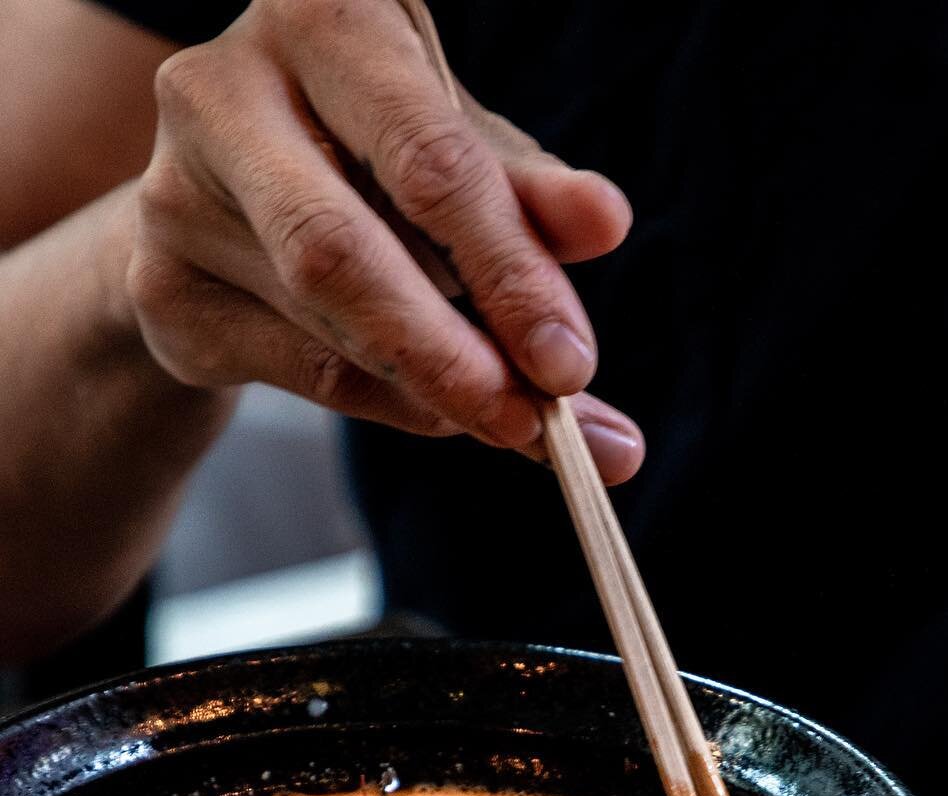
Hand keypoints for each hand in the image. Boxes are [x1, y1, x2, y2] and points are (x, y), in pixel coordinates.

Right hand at [123, 0, 642, 476]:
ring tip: (510, 419)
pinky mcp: (163, 289)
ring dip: (435, 389)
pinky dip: (390, 405)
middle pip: (340, 251)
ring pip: (326, 323)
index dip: (506, 270)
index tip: (571, 364)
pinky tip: (439, 410)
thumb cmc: (375, 158)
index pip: (427, 160)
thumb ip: (530, 194)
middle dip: (451, 355)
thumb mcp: (464, 154)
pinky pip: (302, 371)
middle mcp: (222, 87)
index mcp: (322, 19)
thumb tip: (605, 222)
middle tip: (534, 423)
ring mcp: (174, 193)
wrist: (237, 198)